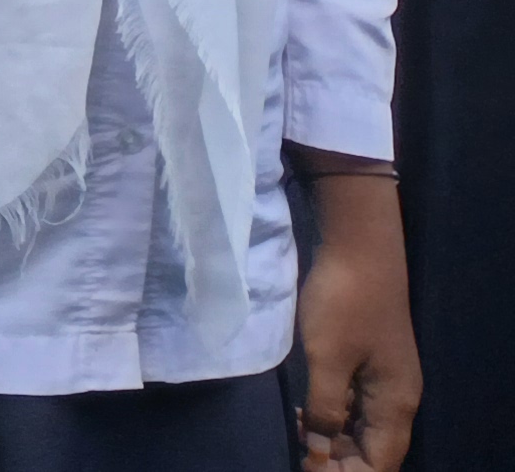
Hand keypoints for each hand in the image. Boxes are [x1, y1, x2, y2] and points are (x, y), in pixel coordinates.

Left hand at [294, 165, 418, 468]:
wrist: (360, 249)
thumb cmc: (343, 304)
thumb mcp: (326, 359)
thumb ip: (325, 409)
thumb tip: (322, 451)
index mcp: (395, 404)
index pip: (380, 461)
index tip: (308, 467)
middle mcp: (399, 398)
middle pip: (375, 449)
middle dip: (340, 459)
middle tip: (298, 452)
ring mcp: (388, 379)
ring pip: (366, 427)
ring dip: (336, 438)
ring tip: (299, 433)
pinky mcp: (373, 361)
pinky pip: (359, 404)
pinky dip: (336, 414)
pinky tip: (308, 410)